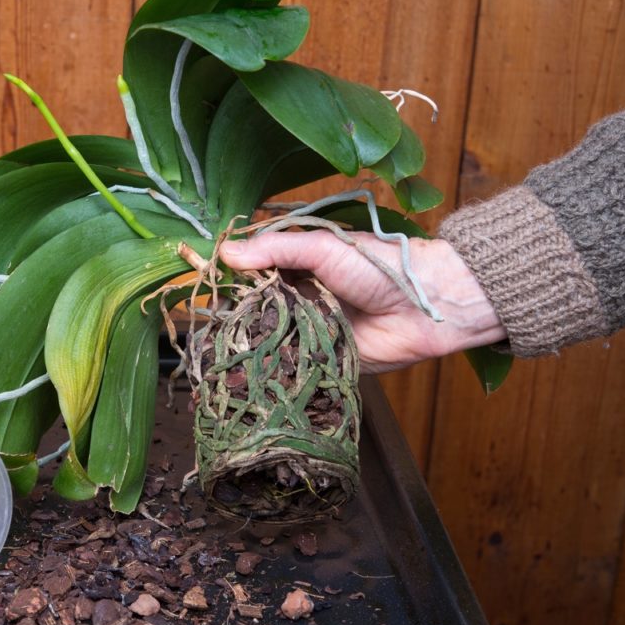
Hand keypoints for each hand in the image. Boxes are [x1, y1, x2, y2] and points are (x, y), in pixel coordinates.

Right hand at [219, 231, 506, 372]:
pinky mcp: (317, 361)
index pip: (249, 272)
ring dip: (246, 347)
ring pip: (265, 340)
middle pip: (251, 310)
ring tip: (215, 355)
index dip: (225, 278)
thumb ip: (277, 249)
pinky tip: (244, 376)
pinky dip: (270, 370)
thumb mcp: (323, 248)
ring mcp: (304, 332)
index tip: (199, 282)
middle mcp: (294, 299)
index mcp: (293, 267)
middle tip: (204, 326)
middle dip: (230, 318)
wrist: (425, 307)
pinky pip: (288, 366)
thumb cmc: (378, 267)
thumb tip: (225, 252)